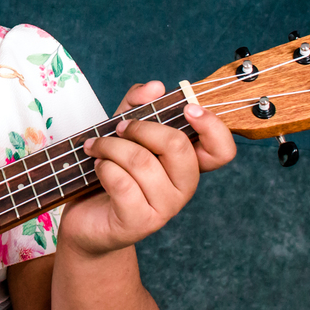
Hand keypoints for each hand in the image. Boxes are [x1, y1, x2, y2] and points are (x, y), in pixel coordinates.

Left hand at [60, 81, 235, 255]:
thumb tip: (156, 87)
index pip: (222, 150)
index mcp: (187, 164)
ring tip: (94, 146)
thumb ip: (137, 105)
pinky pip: (123, 184)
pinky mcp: (139, 223)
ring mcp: (164, 208)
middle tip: (118, 128)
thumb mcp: (122, 131)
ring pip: (142, 162)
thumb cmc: (109, 173)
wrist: (87, 220)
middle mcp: (183, 187)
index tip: (188, 108)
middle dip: (140, 127)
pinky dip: (104, 167)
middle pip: (177, 146)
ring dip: (110, 146)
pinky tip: (97, 166)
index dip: (213, 126)